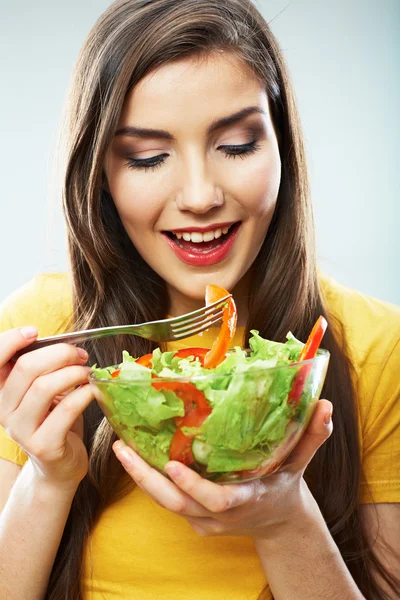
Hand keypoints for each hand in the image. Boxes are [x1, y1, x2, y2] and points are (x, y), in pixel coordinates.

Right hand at [0, 326, 94, 490]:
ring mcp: (22, 430)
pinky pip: (65, 410)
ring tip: (88, 372)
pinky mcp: (44, 446)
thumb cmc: (54, 421)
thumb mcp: (42, 394)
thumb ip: (43, 370)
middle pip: (26, 368)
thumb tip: (64, 343)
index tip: (34, 331)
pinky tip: (93, 390)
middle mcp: (4, 411)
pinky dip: (84, 394)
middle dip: (59, 353)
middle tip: (81, 355)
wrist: (59, 467)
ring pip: (44, 387)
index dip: (11, 340)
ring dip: (73, 373)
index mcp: (2, 393)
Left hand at [113, 399, 332, 538]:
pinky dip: (149, 479)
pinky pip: (167, 499)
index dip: (194, 486)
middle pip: (176, 504)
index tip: (172, 464)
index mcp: (244, 499)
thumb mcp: (300, 463)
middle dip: (146, 479)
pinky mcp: (193, 518)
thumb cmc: (285, 486)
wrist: (277, 523)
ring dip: (140, 476)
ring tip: (120, 447)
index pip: (216, 500)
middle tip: (123, 449)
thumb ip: (312, 436)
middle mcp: (219, 515)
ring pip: (165, 503)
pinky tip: (135, 453)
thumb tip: (325, 404)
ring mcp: (203, 520)